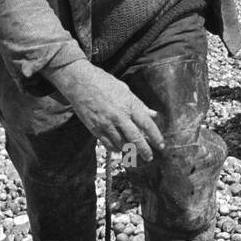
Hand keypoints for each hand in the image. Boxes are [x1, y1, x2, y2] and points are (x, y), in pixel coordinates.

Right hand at [48, 61, 163, 160]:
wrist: (80, 82)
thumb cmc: (104, 83)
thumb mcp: (126, 90)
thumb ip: (139, 105)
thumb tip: (153, 114)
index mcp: (129, 105)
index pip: (146, 124)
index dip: (155, 136)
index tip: (161, 145)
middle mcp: (119, 117)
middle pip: (135, 138)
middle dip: (144, 150)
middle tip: (150, 157)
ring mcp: (106, 124)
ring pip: (121, 143)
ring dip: (130, 150)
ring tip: (135, 153)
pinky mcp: (95, 128)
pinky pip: (107, 143)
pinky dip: (115, 148)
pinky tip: (119, 149)